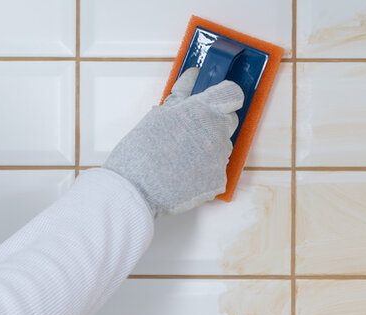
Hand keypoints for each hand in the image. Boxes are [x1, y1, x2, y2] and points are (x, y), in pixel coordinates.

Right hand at [103, 68, 243, 215]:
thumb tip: (193, 75)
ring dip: (209, 147)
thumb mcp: (158, 115)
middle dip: (214, 122)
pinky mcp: (219, 180)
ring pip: (223, 146)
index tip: (215, 100)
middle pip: (229, 120)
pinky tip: (186, 173)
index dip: (224, 96)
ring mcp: (220, 158)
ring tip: (183, 156)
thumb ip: (180, 94)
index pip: (231, 94)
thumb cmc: (140, 151)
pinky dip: (206, 170)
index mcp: (201, 111)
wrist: (134, 189)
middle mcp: (216, 132)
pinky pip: (217, 169)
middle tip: (190, 132)